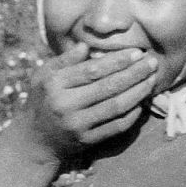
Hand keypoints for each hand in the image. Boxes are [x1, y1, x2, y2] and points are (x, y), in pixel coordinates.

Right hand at [20, 42, 156, 166]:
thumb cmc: (41, 101)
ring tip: (151, 80)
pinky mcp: (87, 140)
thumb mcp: (42, 75)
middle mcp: (66, 104)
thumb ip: (63, 60)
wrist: (33, 141)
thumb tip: (85, 45)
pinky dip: (132, 114)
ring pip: (116, 106)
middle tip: (152, 63)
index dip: (117, 61)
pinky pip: (116, 126)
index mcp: (55, 84)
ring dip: (138, 92)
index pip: (92, 70)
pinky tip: (141, 102)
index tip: (136, 52)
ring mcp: (77, 124)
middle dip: (134, 73)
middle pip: (108, 86)